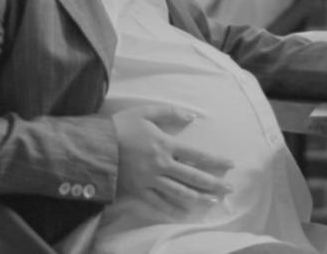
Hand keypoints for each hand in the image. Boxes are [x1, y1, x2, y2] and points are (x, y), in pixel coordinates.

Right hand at [112, 105, 233, 215]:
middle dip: (214, 184)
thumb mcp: (146, 112)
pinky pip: (158, 204)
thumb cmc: (121, 126)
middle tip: (229, 190)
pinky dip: (172, 210)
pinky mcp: (138, 191)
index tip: (231, 165)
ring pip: (180, 193)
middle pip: (193, 177)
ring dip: (199, 198)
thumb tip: (193, 116)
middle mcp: (162, 165)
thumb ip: (170, 112)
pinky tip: (184, 214)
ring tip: (213, 202)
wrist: (95, 146)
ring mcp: (150, 180)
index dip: (216, 161)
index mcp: (166, 145)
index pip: (198, 155)